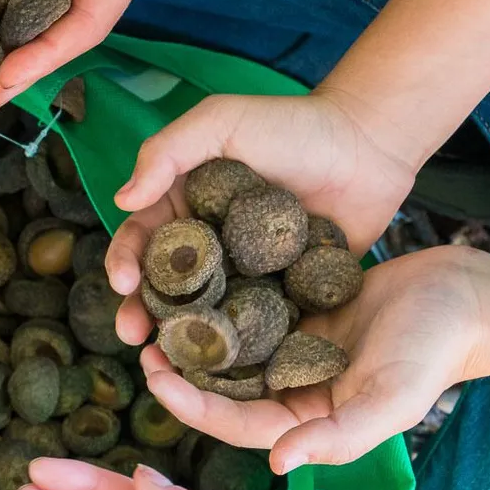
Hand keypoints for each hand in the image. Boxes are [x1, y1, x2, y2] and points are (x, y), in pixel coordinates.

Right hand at [107, 91, 417, 345]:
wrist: (368, 144)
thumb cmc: (292, 124)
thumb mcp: (220, 121)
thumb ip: (167, 152)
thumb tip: (121, 201)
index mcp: (185, 207)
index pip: (144, 239)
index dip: (126, 260)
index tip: (123, 282)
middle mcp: (210, 247)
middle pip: (167, 287)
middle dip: (143, 312)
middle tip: (132, 335)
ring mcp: (246, 275)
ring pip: (205, 314)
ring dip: (183, 339)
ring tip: (169, 360)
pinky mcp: (284, 296)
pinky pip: (256, 326)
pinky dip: (238, 347)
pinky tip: (224, 368)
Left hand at [142, 245, 489, 472]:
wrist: (467, 296)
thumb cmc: (434, 351)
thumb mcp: (390, 399)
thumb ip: (338, 436)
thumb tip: (280, 465)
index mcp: (307, 419)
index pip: (235, 421)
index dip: (191, 405)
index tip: (155, 376)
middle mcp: (294, 389)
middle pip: (222, 386)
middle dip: (180, 368)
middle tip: (141, 337)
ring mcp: (295, 348)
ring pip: (231, 347)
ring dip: (194, 332)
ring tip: (155, 305)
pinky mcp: (300, 310)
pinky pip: (251, 307)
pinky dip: (222, 298)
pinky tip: (192, 274)